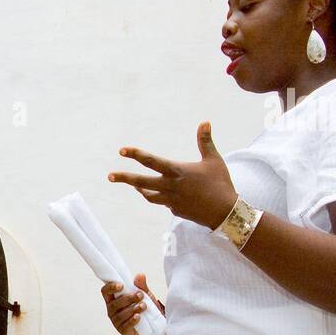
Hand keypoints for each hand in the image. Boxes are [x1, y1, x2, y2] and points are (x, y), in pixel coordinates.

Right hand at [101, 274, 164, 334]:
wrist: (153, 321)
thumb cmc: (143, 306)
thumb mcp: (144, 294)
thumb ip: (141, 286)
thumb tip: (140, 275)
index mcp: (113, 298)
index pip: (105, 292)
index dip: (110, 288)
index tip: (121, 285)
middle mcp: (112, 309)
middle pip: (114, 304)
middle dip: (127, 299)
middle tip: (140, 295)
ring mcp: (116, 321)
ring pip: (120, 315)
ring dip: (133, 309)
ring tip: (143, 306)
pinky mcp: (123, 330)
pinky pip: (126, 326)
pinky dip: (132, 320)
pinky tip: (139, 316)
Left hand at [108, 122, 238, 228]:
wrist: (226, 213)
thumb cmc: (221, 183)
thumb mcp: (213, 160)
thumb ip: (205, 141)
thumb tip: (204, 122)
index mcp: (177, 171)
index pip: (151, 161)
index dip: (136, 155)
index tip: (122, 151)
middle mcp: (170, 187)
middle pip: (141, 182)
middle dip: (124, 178)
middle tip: (109, 176)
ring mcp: (171, 200)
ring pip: (149, 195)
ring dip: (140, 188)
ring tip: (134, 184)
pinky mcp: (175, 210)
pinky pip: (162, 202)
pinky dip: (159, 197)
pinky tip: (161, 193)